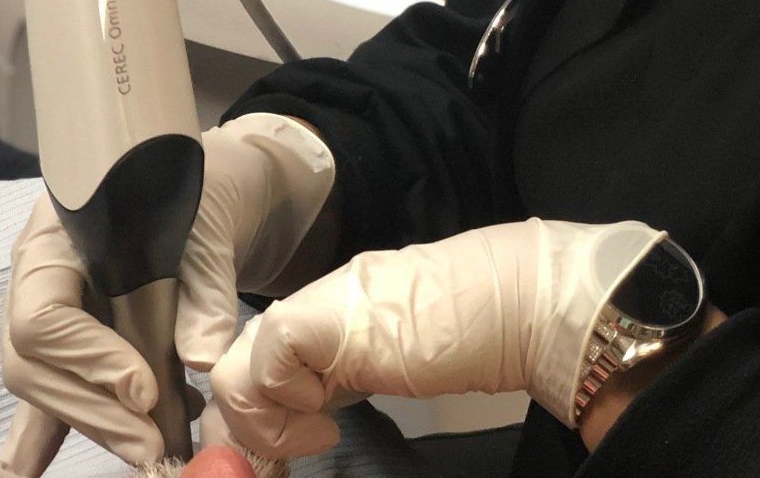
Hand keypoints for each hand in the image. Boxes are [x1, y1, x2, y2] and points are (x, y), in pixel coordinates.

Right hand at [0, 114, 334, 473]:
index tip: (145, 389)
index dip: (88, 359)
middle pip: (32, 363)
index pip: (42, 314)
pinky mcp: (71, 341)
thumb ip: (205, 289)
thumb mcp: (211, 226)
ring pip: (43, 385)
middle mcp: (37, 277)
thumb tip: (202, 358)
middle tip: (151, 446)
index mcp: (57, 236)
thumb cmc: (205, 191)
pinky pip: (49, 392)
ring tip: (152, 449)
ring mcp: (48, 309)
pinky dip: (51, 435)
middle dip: (92, 411)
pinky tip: (33, 473)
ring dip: (97, 425)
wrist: (214, 186)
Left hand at [204, 218, 662, 458]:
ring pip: (239, 363)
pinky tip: (329, 420)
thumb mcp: (397, 357)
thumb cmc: (483, 332)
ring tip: (314, 436)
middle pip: (236, 361)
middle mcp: (317, 305)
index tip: (281, 455)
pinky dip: (284, 402)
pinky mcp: (331, 318)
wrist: (523, 301)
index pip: (258, 357)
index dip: (255, 411)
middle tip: (286, 459)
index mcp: (330, 315)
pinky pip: (270, 359)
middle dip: (246, 425)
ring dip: (263, 419)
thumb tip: (323, 406)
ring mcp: (322, 308)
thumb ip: (352, 370)